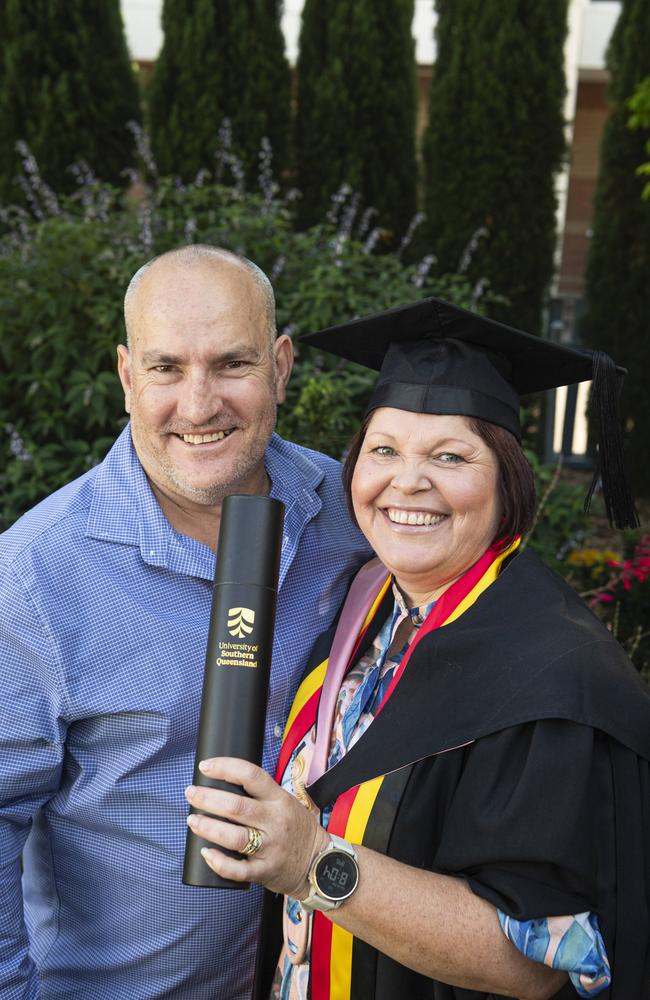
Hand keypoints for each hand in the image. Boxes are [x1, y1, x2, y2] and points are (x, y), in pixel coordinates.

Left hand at [184, 757, 328, 897]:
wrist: (318, 862)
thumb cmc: (295, 828)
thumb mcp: (285, 802)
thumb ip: (260, 794)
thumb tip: (221, 781)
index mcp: (279, 799)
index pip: (251, 775)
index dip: (225, 768)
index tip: (205, 766)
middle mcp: (275, 821)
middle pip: (236, 807)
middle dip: (207, 798)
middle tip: (191, 793)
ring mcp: (270, 848)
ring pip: (233, 837)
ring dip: (208, 827)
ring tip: (192, 820)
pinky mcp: (264, 871)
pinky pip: (237, 870)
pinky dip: (218, 862)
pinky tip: (206, 853)